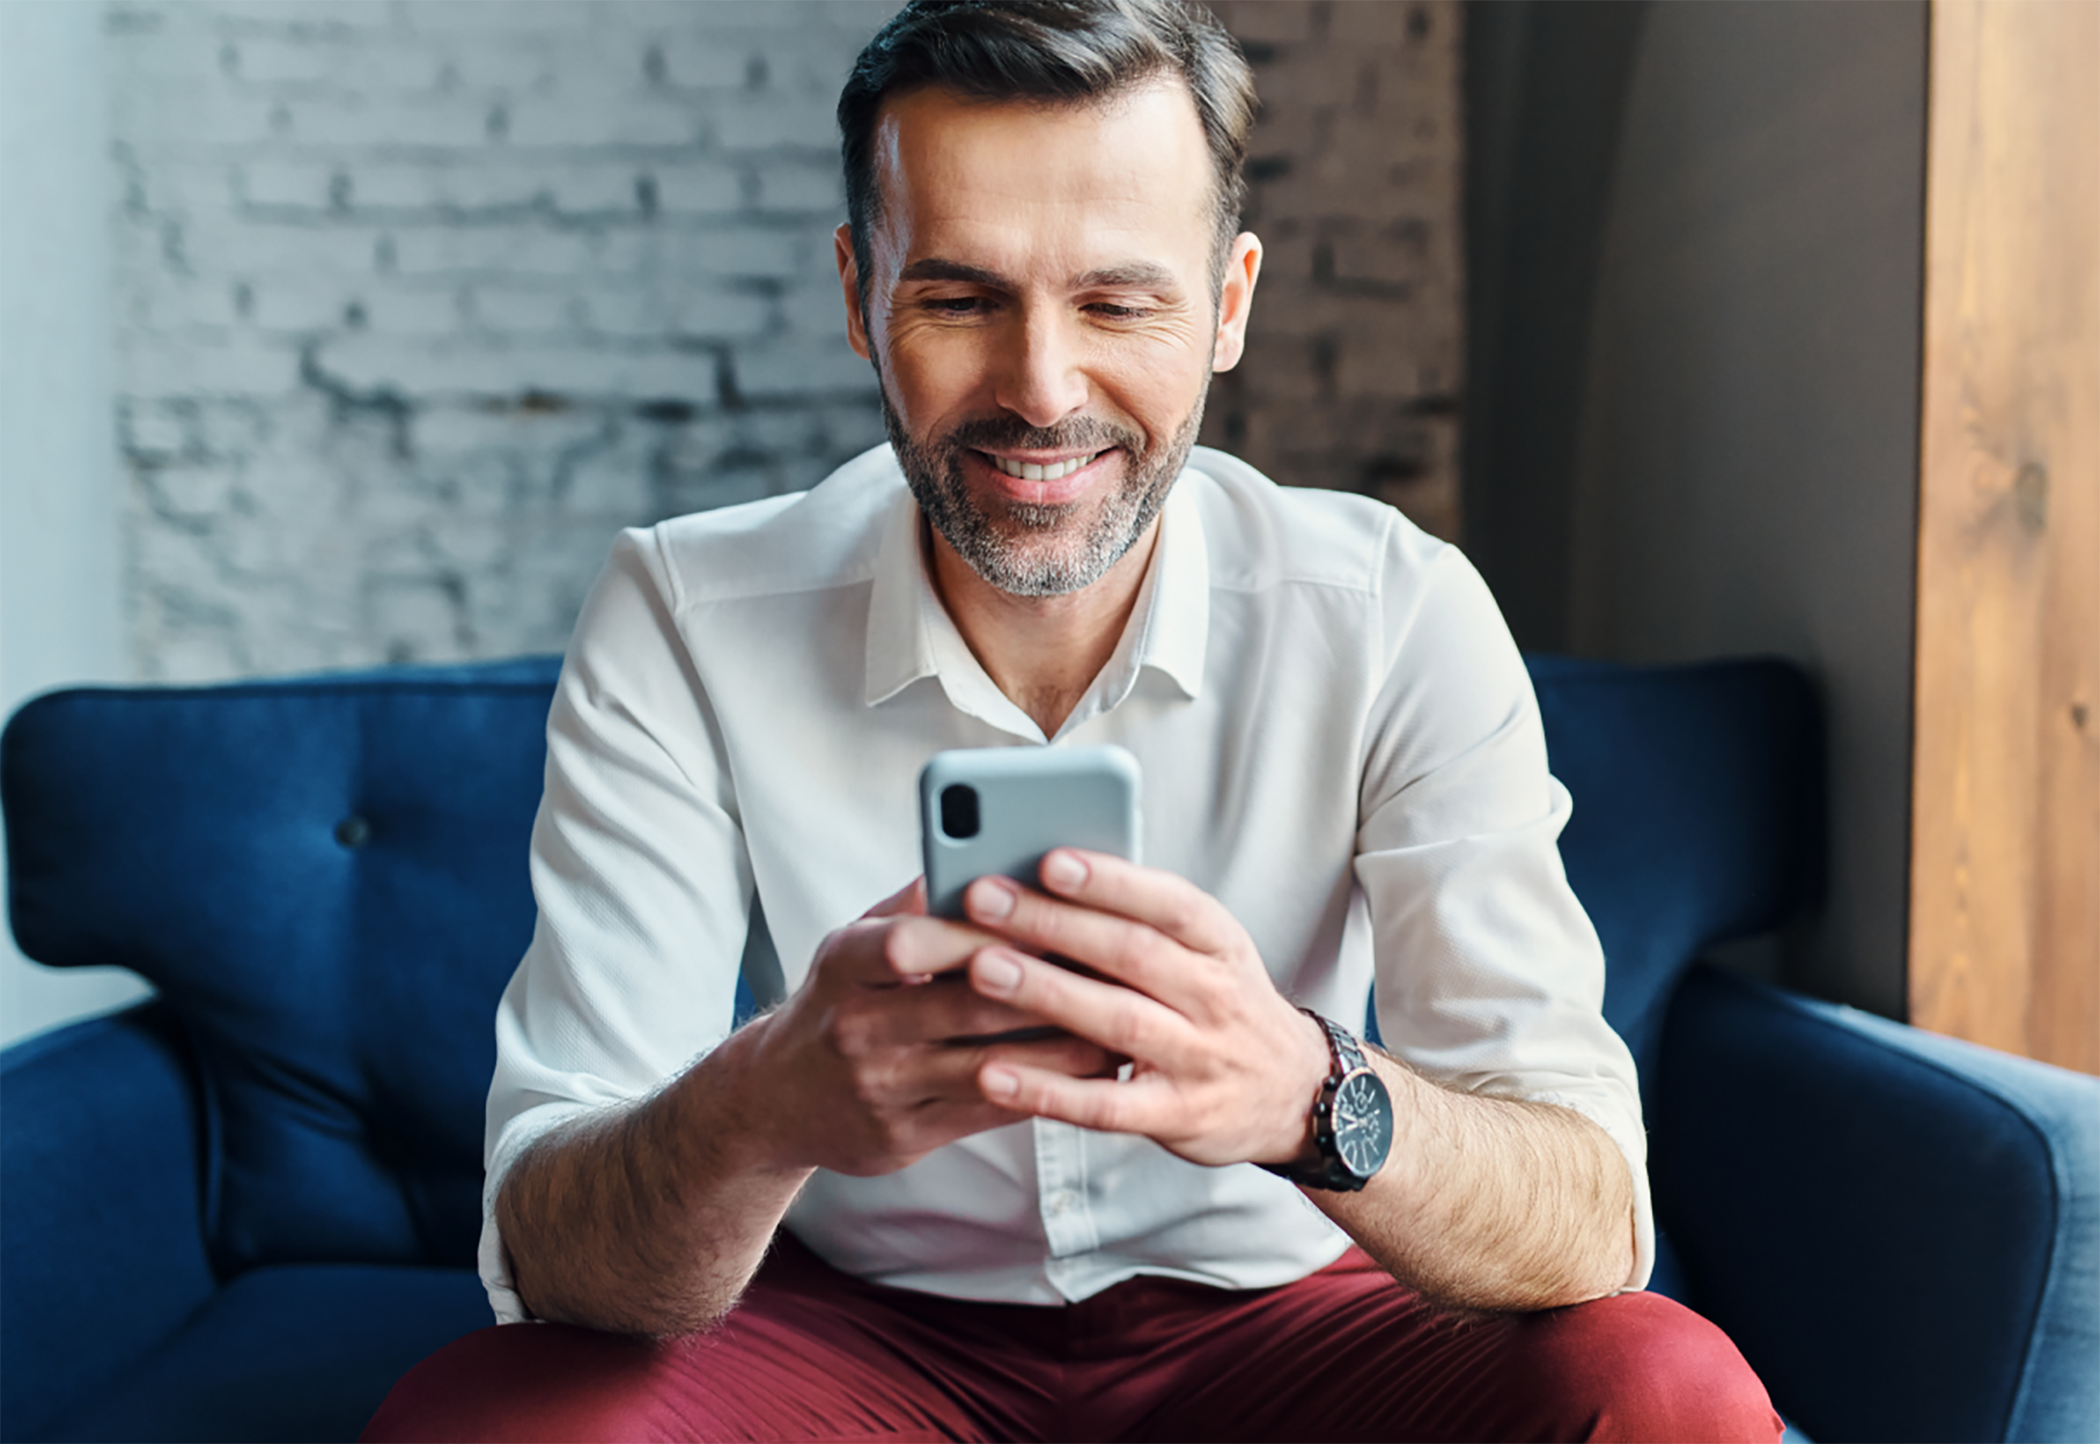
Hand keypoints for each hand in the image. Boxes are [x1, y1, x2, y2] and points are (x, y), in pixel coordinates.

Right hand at [737, 877, 1117, 1177]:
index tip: (1045, 911)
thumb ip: (913, 905)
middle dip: (1045, 985)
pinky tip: (1087, 1072)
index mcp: (845, 965)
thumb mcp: (852, 944)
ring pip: (990, 1067)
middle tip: (1112, 968)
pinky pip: (990, 1113)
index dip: (978, 929)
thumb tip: (980, 851)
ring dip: (1061, 1048)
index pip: (909, 941)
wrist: (776, 1100)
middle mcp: (857, 1028)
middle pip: (965, 1005)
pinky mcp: (905, 1135)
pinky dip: (1045, 1091)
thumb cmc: (837, 1001)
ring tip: (1118, 1024)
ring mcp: (882, 1087)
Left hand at [957, 850, 1332, 1167]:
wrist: (1296, 1093)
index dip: (1110, 882)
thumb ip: (1142, 919)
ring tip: (982, 969)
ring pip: (1118, 1022)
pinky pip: (1106, 1105)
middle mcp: (1214, 996)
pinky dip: (1049, 1091)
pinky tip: (995, 1073)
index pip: (1168, 902)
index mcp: (1219, 943)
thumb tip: (1049, 872)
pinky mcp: (1176, 1115)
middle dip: (1053, 922)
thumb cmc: (1226, 1006)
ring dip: (1047, 993)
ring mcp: (1198, 1058)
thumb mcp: (1208, 952)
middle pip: (1131, 953)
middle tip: (983, 898)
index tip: (1050, 858)